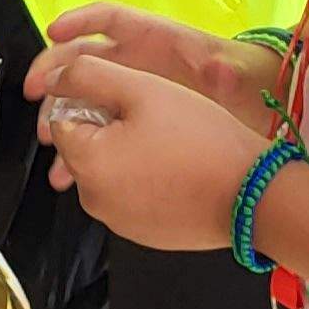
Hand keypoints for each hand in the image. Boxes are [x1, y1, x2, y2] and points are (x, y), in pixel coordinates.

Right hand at [24, 1, 284, 130]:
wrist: (254, 115)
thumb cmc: (244, 83)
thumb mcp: (235, 73)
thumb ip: (225, 68)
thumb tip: (219, 69)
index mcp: (153, 40)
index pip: (107, 20)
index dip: (79, 21)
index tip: (54, 32)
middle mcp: (135, 64)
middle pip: (81, 62)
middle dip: (54, 75)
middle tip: (36, 95)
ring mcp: (130, 96)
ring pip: (83, 101)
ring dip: (62, 118)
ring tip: (48, 140)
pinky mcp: (132, 126)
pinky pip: (98, 135)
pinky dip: (81, 149)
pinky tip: (69, 170)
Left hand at [33, 51, 276, 255]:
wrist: (254, 195)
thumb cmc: (202, 141)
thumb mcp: (143, 90)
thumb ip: (88, 75)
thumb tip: (55, 77)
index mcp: (85, 163)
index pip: (61, 118)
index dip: (93, 100)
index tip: (130, 100)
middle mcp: (93, 199)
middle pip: (82, 146)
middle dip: (109, 127)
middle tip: (155, 120)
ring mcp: (116, 220)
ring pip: (107, 170)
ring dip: (127, 151)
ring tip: (171, 144)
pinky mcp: (141, 232)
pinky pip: (129, 195)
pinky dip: (144, 178)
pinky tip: (177, 168)